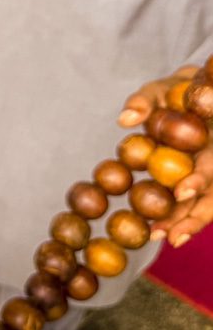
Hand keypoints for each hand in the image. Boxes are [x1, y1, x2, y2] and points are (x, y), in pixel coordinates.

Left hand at [118, 65, 212, 246]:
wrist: (189, 96)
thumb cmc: (172, 93)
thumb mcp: (158, 90)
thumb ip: (144, 102)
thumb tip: (125, 119)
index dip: (200, 178)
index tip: (181, 190)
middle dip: (192, 215)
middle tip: (168, 234)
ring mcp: (211, 170)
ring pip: (208, 204)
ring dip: (187, 224)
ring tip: (162, 238)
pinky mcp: (201, 181)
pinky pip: (197, 204)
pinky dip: (184, 220)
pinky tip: (166, 235)